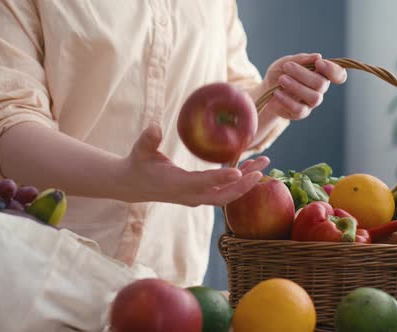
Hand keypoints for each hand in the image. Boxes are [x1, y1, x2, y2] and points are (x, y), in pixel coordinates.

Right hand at [122, 124, 269, 206]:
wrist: (133, 185)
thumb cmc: (138, 164)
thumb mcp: (140, 150)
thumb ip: (148, 139)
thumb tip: (155, 125)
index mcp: (176, 185)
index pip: (202, 183)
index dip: (221, 179)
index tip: (239, 172)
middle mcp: (190, 195)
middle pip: (223, 196)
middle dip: (244, 185)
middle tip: (261, 169)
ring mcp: (196, 197)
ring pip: (227, 195)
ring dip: (246, 182)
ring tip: (263, 163)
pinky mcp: (200, 195)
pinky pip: (223, 191)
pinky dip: (238, 181)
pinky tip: (249, 166)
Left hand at [262, 53, 346, 119]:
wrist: (266, 90)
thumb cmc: (280, 73)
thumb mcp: (286, 62)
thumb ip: (301, 59)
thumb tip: (318, 56)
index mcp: (321, 74)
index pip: (338, 75)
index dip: (333, 70)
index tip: (319, 63)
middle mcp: (319, 89)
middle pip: (322, 84)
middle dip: (303, 74)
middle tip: (287, 67)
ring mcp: (311, 103)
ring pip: (314, 97)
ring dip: (296, 87)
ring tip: (281, 80)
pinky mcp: (301, 113)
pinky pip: (299, 109)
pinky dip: (287, 100)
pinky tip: (277, 93)